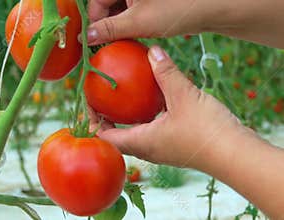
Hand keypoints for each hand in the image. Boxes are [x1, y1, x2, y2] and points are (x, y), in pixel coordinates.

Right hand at [87, 0, 202, 44]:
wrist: (214, 6)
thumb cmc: (175, 9)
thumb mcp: (138, 22)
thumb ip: (109, 29)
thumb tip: (86, 37)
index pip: (96, 1)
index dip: (95, 22)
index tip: (96, 41)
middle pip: (109, 3)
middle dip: (110, 23)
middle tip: (115, 42)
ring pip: (122, 6)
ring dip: (123, 23)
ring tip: (131, 37)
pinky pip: (136, 7)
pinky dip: (135, 19)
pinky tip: (143, 30)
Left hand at [89, 45, 246, 168]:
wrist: (237, 155)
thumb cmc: (207, 131)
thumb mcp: (184, 96)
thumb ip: (166, 74)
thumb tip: (152, 53)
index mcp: (142, 142)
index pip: (105, 137)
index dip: (92, 122)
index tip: (89, 103)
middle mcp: (148, 150)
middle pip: (117, 137)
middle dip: (106, 119)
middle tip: (102, 99)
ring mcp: (162, 150)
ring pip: (135, 135)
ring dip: (126, 119)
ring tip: (123, 99)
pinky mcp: (175, 146)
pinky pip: (152, 132)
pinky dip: (146, 118)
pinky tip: (154, 102)